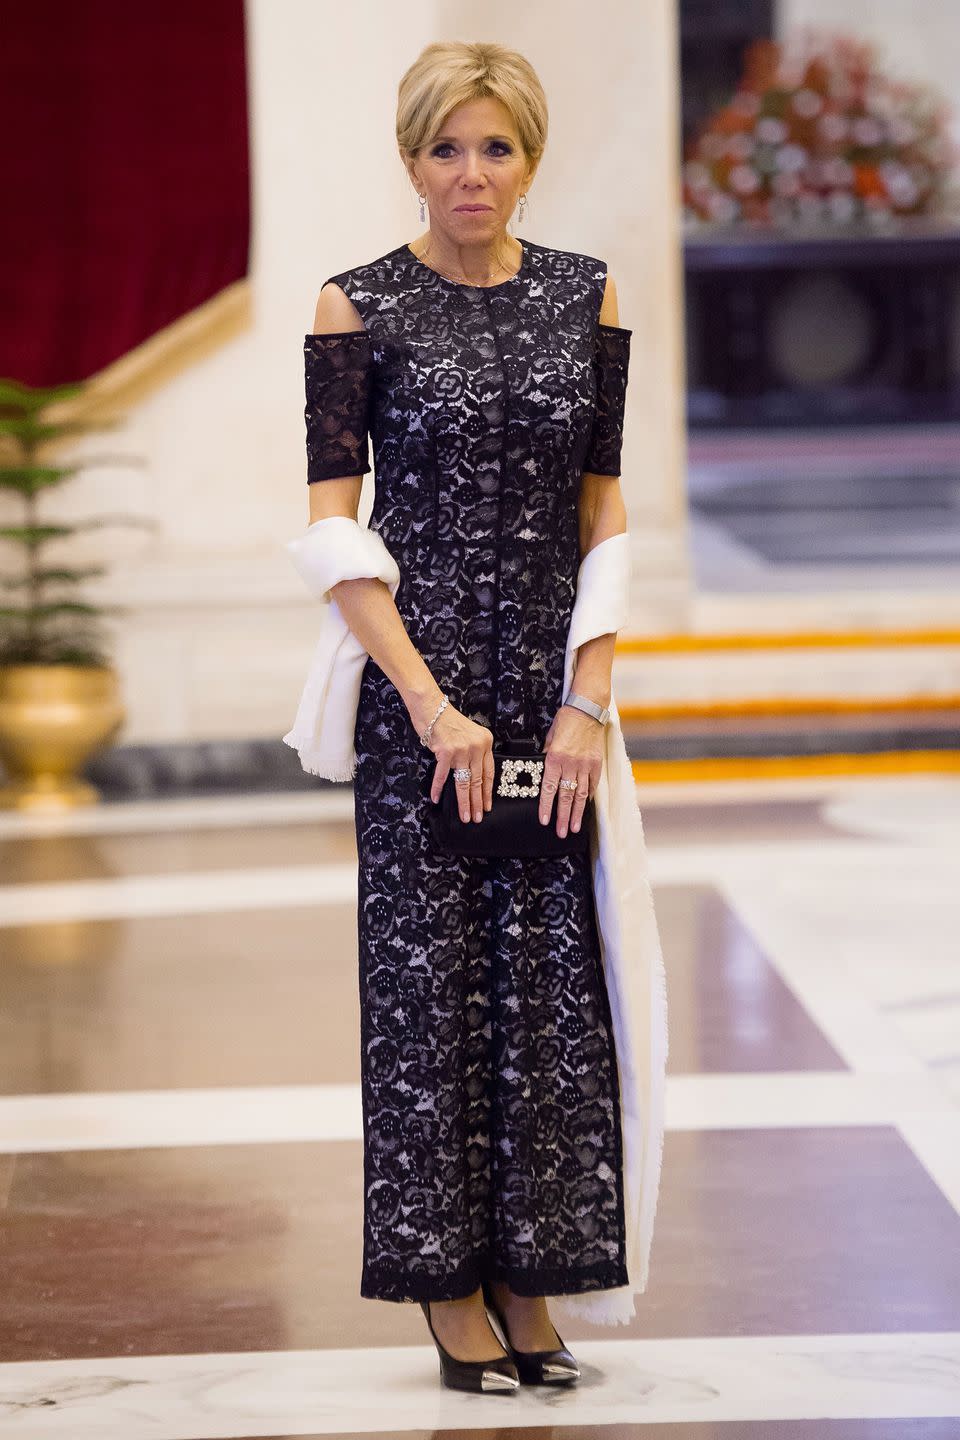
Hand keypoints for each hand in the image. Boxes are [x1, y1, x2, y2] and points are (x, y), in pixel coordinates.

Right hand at [426, 704, 494, 822]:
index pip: (489, 772)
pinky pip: (442, 775)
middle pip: (478, 780)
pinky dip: (437, 788)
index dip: (488, 792)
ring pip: (464, 782)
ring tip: (464, 816)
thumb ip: (473, 752)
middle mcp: (476, 746)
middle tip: (476, 817)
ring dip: (464, 801)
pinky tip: (435, 799)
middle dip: (477, 802)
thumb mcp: (469, 734)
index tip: (487, 806)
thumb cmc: (447, 720)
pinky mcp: (445, 752)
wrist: (431, 706)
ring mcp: (461, 750)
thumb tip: (472, 776)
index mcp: (485, 742)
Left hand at [539, 705, 603, 837]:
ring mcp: (585, 765)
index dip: (547, 807)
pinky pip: (592, 784)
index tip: (545, 821)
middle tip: (561, 833)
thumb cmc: (565, 721)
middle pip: (566, 796)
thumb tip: (544, 772)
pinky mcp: (596, 764)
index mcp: (555, 758)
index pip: (549, 788)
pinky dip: (588, 796)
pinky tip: (585, 807)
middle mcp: (571, 765)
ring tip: (574, 828)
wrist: (587, 710)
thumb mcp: (549, 737)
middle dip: (563, 817)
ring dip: (576, 813)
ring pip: (580, 794)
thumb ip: (547, 756)